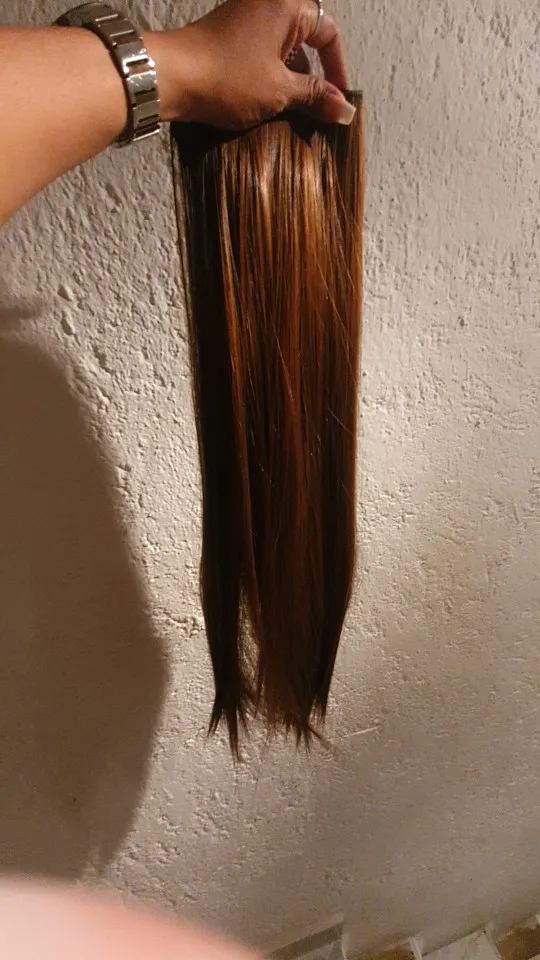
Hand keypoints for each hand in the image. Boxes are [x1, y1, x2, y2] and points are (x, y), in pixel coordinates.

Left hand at [147, 0, 355, 128]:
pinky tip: (267, 100)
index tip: (337, 100)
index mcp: (287, 4)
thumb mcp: (279, 91)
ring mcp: (245, 16)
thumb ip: (314, 97)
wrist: (170, 77)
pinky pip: (262, 50)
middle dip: (314, 74)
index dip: (337, 69)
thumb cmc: (225, 77)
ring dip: (292, 77)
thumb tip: (343, 109)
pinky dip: (271, 74)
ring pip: (283, 46)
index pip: (328, 32)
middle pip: (306, 36)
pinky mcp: (228, 33)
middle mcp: (267, 2)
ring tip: (291, 109)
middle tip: (316, 107)